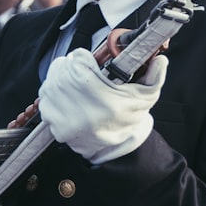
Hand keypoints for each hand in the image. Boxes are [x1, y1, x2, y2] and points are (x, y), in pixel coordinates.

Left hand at [38, 48, 166, 164]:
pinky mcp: (56, 126)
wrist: (118, 147)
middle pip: (62, 70)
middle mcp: (81, 109)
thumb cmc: (129, 116)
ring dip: (58, 77)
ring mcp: (65, 119)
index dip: (82, 57)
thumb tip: (160, 59)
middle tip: (78, 67)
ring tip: (71, 80)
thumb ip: (155, 74)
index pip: (76, 62)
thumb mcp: (147, 94)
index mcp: (102, 97)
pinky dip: (52, 94)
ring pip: (50, 83)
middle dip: (69, 65)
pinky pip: (45, 100)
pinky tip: (65, 95)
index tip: (87, 60)